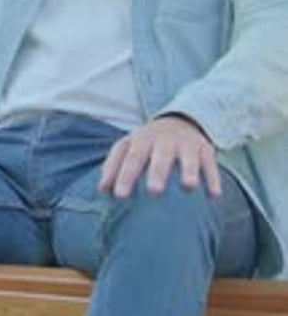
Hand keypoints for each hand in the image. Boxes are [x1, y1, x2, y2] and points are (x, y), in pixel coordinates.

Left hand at [99, 115, 220, 198]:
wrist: (181, 119)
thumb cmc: (148, 143)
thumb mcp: (129, 146)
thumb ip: (113, 165)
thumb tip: (102, 189)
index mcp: (141, 140)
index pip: (130, 157)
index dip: (123, 175)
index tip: (118, 196)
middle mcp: (163, 140)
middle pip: (159, 155)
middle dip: (157, 172)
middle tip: (153, 191)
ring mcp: (185, 143)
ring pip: (188, 156)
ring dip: (189, 170)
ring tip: (188, 186)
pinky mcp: (205, 148)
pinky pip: (210, 163)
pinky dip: (212, 178)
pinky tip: (214, 195)